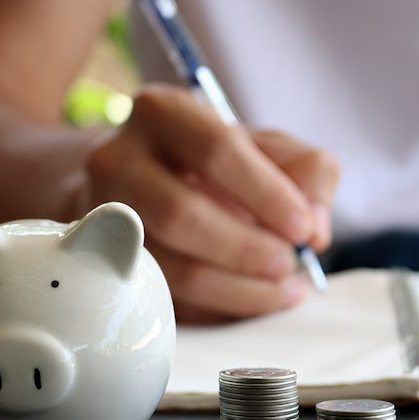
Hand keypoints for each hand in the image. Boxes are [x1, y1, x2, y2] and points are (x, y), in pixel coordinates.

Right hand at [85, 84, 339, 322]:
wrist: (138, 183)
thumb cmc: (212, 163)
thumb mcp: (265, 148)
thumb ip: (307, 173)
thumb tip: (315, 230)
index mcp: (163, 113)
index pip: (217, 150)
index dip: (267, 195)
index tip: (303, 229)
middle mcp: (118, 159)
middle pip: (182, 214)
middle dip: (247, 249)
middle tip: (289, 264)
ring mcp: (103, 217)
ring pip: (170, 268)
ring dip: (237, 288)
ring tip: (283, 289)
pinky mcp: (107, 266)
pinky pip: (166, 298)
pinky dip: (218, 307)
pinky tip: (252, 298)